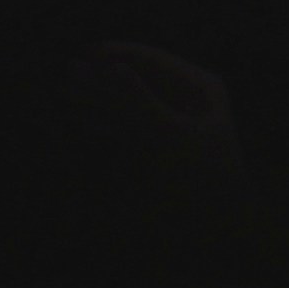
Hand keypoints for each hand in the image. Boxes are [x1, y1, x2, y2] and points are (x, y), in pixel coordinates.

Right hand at [58, 40, 262, 243]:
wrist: (219, 232)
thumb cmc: (204, 180)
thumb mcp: (169, 135)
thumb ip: (134, 100)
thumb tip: (98, 66)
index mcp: (200, 89)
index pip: (152, 60)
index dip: (118, 55)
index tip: (86, 56)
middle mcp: (186, 102)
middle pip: (137, 80)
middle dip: (105, 79)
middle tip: (69, 77)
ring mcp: (170, 126)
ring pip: (128, 104)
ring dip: (101, 100)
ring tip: (70, 95)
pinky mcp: (156, 152)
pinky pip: (127, 128)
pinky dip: (107, 123)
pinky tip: (86, 122)